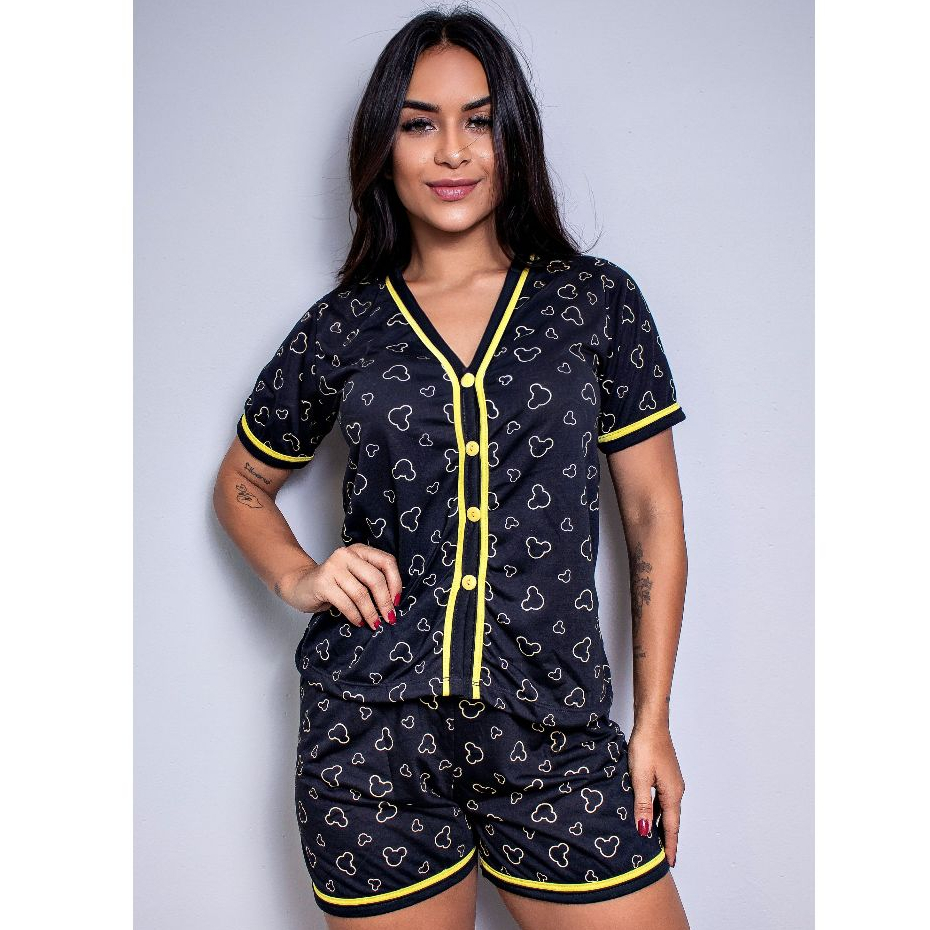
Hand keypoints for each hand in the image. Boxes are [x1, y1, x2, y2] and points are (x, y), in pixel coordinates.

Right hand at [277, 544, 402, 631]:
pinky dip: (355, 615)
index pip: (387, 562)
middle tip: (389, 618)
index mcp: (360, 551)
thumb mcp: (355, 577)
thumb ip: (372, 581)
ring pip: (361, 593)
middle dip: (385, 602)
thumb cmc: (333, 584)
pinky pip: (345, 603)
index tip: (397, 602)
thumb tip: (395, 602)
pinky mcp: (322, 582)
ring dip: (370, 613)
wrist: (300, 585)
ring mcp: (333, 567)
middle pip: (376, 578)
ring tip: (374, 624)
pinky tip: (358, 622)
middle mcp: (347, 554)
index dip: (396, 583)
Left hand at [627, 723, 685, 867]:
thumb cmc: (646, 747)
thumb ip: (642, 805)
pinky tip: (649, 813)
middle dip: (667, 839)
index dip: (670, 845)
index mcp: (671, 793)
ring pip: (666, 809)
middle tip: (663, 858)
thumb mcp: (640, 778)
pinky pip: (663, 799)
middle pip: (671, 820)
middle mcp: (676, 789)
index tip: (670, 863)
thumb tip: (643, 830)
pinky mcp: (665, 774)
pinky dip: (658, 811)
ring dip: (661, 825)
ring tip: (656, 841)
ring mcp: (671, 781)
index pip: (671, 826)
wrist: (652, 723)